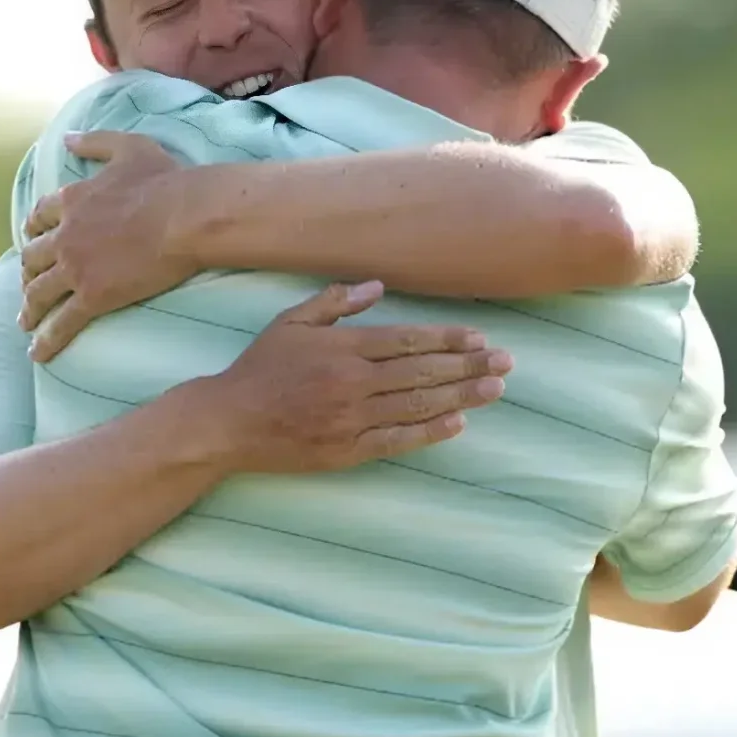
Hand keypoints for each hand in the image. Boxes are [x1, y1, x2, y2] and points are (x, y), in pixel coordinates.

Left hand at [19, 132, 190, 357]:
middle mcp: (66, 234)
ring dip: (29, 309)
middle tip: (27, 287)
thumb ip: (94, 142)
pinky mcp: (93, 296)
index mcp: (72, 200)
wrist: (184, 216)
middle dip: (27, 273)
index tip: (32, 242)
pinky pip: (62, 322)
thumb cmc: (163, 180)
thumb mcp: (127, 147)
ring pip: (40, 292)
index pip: (41, 218)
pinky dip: (46, 339)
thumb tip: (68, 138)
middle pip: (33, 257)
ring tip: (24, 324)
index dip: (34, 232)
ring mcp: (76, 267)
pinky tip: (37, 352)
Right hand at [202, 282, 511, 473]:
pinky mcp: (349, 450)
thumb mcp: (289, 321)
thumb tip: (376, 287)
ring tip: (495, 389)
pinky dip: (430, 433)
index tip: (479, 338)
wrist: (231, 420)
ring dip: (461, 396)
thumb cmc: (260, 366)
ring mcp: (352, 418)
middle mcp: (352, 382)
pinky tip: (459, 424)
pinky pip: (397, 440)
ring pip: (418, 406)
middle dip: (467, 365)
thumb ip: (333, 302)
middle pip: (421, 373)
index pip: (405, 341)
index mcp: (341, 348)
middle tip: (505, 362)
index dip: (445, 339)